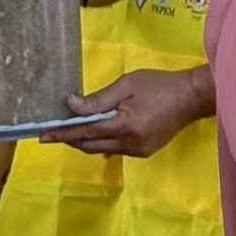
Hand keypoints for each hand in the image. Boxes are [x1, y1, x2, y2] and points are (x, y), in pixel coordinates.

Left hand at [41, 68, 212, 156]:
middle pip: (90, 145)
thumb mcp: (128, 84)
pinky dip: (102, 143)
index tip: (43, 135)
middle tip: (51, 134)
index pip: (86, 131)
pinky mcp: (144, 151)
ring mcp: (138, 150)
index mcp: (126, 125)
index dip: (63, 133)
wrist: (193, 97)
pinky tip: (97, 135)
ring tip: (71, 132)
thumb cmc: (161, 85)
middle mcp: (130, 143)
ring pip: (102, 149)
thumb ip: (99, 98)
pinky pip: (115, 150)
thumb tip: (71, 105)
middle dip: (70, 139)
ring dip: (85, 141)